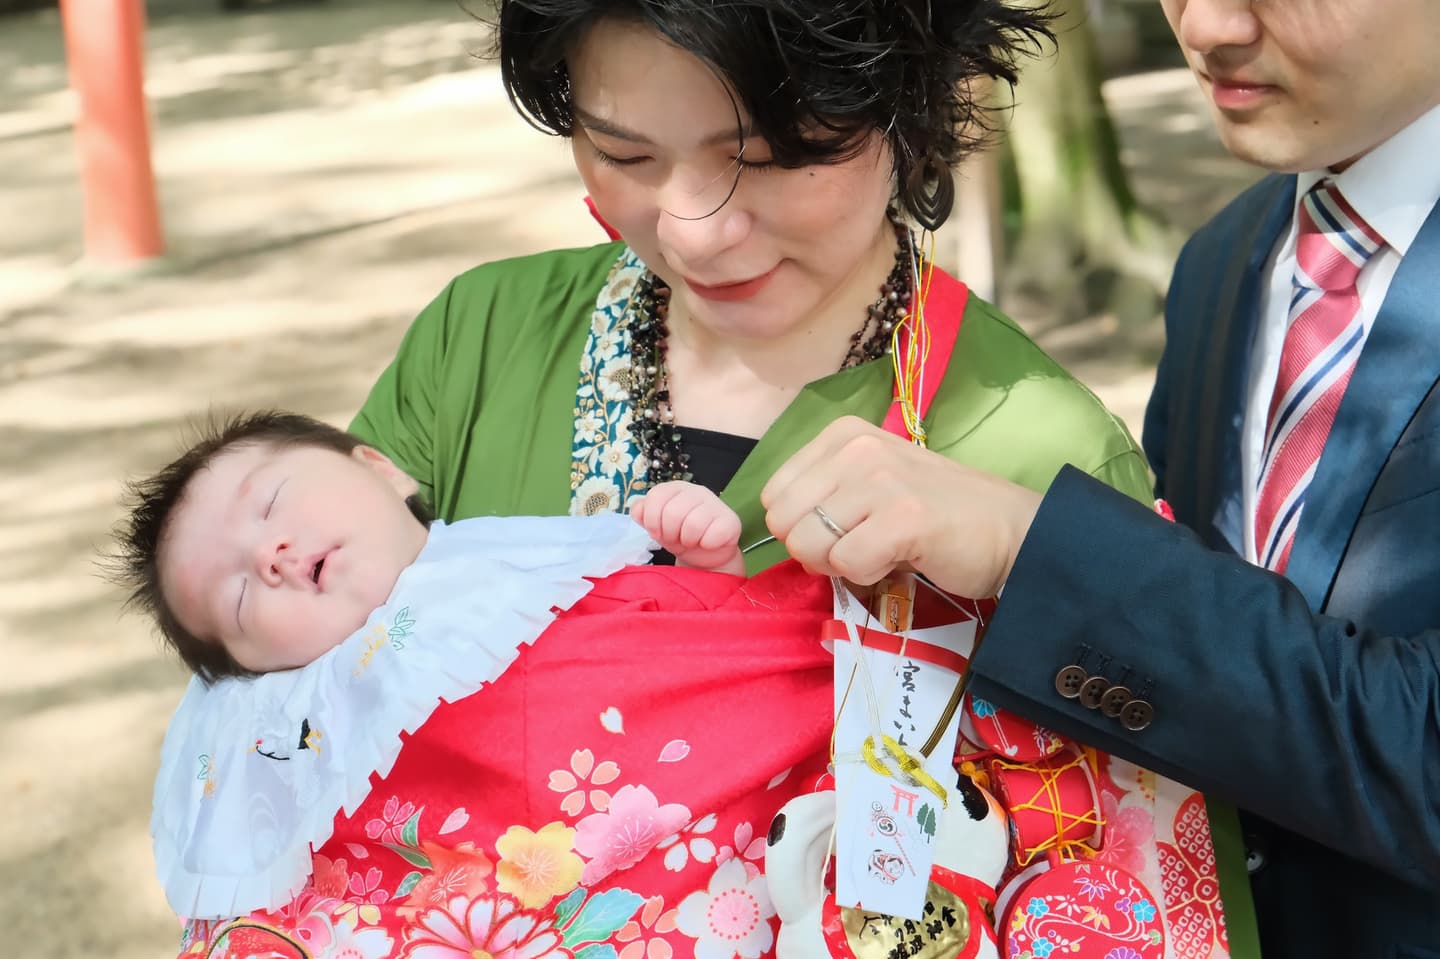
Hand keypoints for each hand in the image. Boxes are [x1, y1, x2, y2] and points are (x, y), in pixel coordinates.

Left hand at [630, 481, 744, 575]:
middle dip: (670, 533)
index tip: (659, 531)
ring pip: (692, 524)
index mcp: (675, 488)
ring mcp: (716, 504)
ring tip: (691, 541)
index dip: (653, 520)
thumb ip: (643, 513)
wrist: (705, 555)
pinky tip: (707, 544)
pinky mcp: (731, 521)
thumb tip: (637, 509)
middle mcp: (696, 491)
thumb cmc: (679, 536)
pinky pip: (712, 535)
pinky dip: (705, 544)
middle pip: (672, 512)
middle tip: (677, 538)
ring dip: (687, 540)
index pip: (655, 496)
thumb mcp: (656, 525)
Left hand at [760, 416, 1041, 597]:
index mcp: (843, 435)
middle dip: (815, 549)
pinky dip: (869, 575)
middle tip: (862, 546)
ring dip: (841, 564)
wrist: (1012, 530)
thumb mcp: (870, 487)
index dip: (801, 526)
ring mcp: (880, 479)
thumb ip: (823, 499)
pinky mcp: (903, 516)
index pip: (774, 494)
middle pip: (784, 521)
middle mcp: (857, 448)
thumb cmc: (938, 515)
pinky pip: (847, 563)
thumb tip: (782, 535)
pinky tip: (902, 558)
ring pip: (809, 544)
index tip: (845, 528)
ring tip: (884, 550)